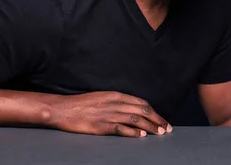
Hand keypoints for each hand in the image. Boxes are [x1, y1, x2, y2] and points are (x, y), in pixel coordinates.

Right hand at [47, 91, 172, 137]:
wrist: (63, 109)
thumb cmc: (81, 104)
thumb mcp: (101, 97)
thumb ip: (116, 102)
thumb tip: (131, 110)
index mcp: (115, 95)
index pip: (140, 103)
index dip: (154, 112)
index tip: (163, 119)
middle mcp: (114, 103)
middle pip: (141, 111)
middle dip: (157, 120)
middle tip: (167, 128)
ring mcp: (108, 115)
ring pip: (135, 120)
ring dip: (150, 127)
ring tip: (160, 133)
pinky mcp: (101, 125)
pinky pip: (121, 128)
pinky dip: (133, 132)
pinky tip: (142, 136)